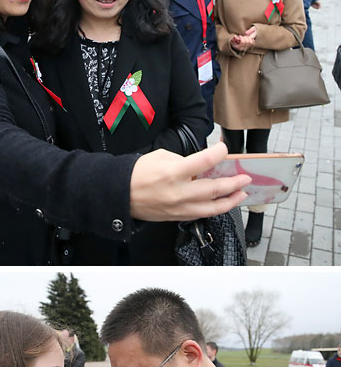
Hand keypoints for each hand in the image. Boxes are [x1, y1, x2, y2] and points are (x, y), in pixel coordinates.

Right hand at [129, 142, 250, 223]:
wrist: (120, 195)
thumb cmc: (138, 173)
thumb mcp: (161, 156)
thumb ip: (184, 160)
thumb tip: (201, 166)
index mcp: (174, 172)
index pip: (204, 161)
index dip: (219, 153)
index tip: (225, 149)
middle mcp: (179, 192)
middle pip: (215, 189)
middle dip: (234, 183)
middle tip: (245, 178)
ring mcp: (179, 207)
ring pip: (212, 208)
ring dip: (231, 200)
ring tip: (241, 194)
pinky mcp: (177, 217)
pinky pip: (201, 214)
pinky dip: (215, 208)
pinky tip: (223, 202)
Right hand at [230, 26, 256, 52]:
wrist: (235, 46)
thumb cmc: (233, 42)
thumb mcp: (232, 40)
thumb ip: (233, 38)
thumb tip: (235, 36)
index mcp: (239, 47)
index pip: (243, 42)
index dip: (242, 38)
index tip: (240, 36)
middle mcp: (243, 49)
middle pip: (247, 42)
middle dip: (245, 37)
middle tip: (242, 36)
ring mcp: (247, 48)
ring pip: (250, 42)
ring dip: (248, 38)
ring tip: (245, 36)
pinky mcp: (249, 47)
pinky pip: (253, 43)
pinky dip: (252, 40)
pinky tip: (248, 38)